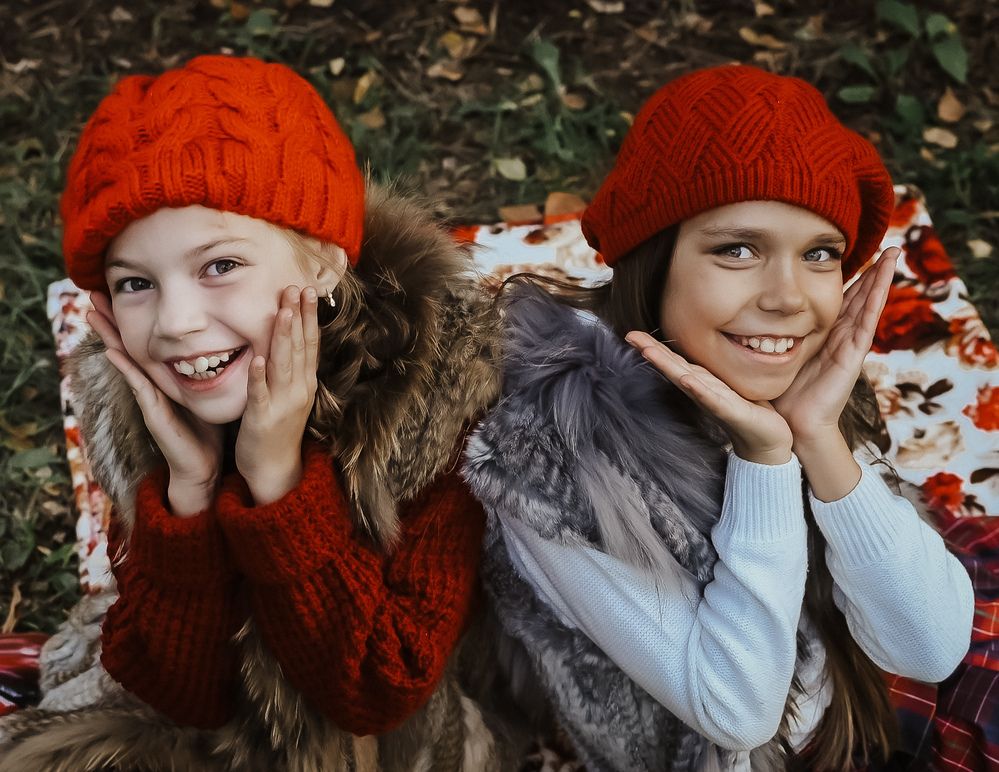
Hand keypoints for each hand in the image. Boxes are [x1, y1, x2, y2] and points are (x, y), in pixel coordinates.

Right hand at [87, 292, 223, 516]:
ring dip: (109, 337)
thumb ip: (208, 371)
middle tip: (92, 294)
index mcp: (164, 378)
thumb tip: (224, 343)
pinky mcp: (154, 413)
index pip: (145, 342)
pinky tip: (112, 352)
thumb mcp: (208, 393)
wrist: (204, 466)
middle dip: (111, 321)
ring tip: (92, 314)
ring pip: (126, 361)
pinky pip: (138, 386)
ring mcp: (149, 398)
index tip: (119, 293)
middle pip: (128, 346)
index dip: (132, 319)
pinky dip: (125, 368)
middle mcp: (151, 385)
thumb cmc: (206, 430)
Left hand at [235, 285, 319, 505]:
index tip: (308, 290)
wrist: (274, 467)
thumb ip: (291, 368)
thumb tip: (290, 337)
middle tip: (296, 288)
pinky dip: (259, 375)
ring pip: (283, 364)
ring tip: (283, 311)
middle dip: (298, 316)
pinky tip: (256, 357)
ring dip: (283, 337)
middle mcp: (298, 389)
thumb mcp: (292, 394)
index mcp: (305, 382)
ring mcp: (282, 403)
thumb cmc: (278, 429)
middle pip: (299, 347)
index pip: (310, 343)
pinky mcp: (262, 418)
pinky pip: (260, 393)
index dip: (309, 316)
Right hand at [626, 331, 792, 464]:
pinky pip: (712, 399)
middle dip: (651, 351)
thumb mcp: (727, 385)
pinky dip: (698, 389)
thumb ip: (711, 372)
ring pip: (685, 380)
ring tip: (648, 351)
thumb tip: (702, 352)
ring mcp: (713, 402)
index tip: (632, 334)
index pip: (674, 361)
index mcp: (701, 382)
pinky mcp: (730, 412)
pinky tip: (686, 380)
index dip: (654, 347)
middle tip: (630, 336)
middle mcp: (701, 391)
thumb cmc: (748, 411)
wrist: (766, 441)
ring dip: (667, 366)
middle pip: (673, 367)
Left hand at [773, 247, 898, 446]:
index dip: (851, 278)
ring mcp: (849, 345)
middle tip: (887, 246)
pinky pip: (866, 322)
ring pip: (868, 304)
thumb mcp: (779, 354)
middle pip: (860, 297)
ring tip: (893, 254)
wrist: (794, 424)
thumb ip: (775, 335)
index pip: (841, 300)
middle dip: (873, 272)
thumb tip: (755, 315)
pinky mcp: (852, 355)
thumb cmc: (784, 393)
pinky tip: (884, 281)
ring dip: (881, 278)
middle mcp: (840, 337)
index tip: (855, 253)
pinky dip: (876, 300)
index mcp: (824, 335)